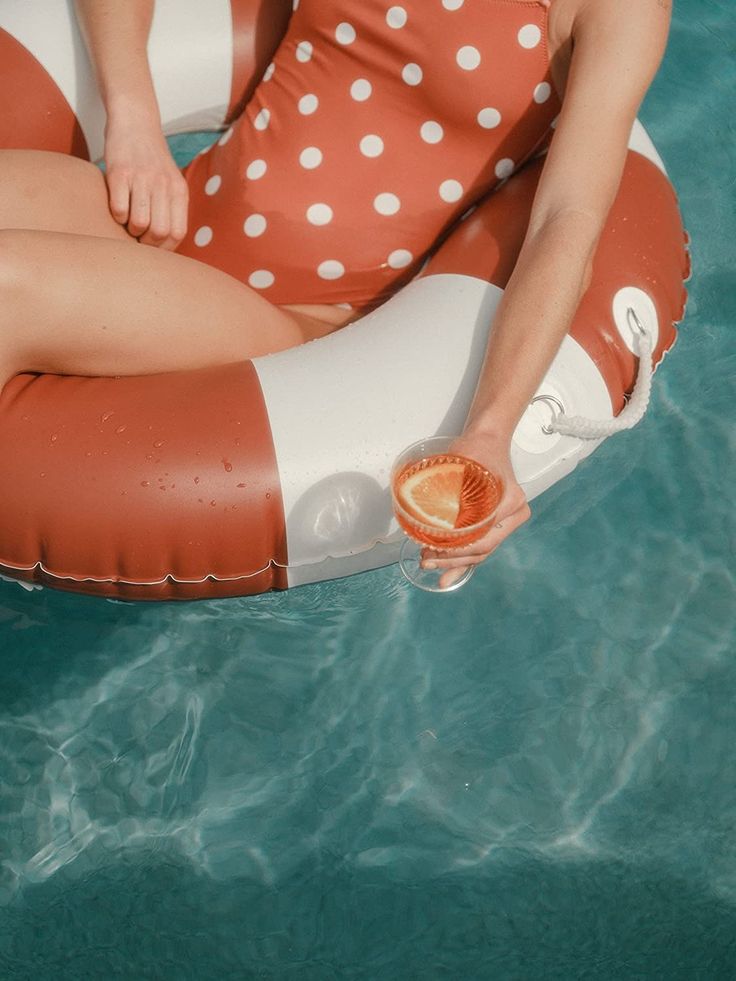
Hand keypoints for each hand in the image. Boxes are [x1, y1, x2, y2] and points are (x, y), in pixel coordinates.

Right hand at [103, 112, 188, 248]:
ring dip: (131, 230)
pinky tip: (117, 207)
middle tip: (138, 235)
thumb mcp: (171, 181)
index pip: (178, 233)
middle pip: (159, 232)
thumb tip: (166, 243)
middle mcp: (164, 185)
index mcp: (179, 191)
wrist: (135, 121)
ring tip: (128, 221)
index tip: (154, 247)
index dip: (165, 248)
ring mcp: (142, 178)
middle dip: (146, 242)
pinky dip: (116, 216)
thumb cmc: (152, 160)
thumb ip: (172, 208)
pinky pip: (119, 209)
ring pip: (140, 223)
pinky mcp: (119, 172)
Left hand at [420, 431, 530, 589]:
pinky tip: (446, 573)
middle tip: (427, 561)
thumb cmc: (476, 448)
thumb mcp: (463, 461)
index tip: (436, 549)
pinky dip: (463, 560)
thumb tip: (424, 512)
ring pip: (482, 551)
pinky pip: (481, 546)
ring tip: (430, 564)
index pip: (485, 535)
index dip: (460, 548)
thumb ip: (451, 485)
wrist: (488, 441)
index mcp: (512, 502)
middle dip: (454, 560)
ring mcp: (507, 521)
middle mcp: (514, 515)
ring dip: (456, 563)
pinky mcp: (495, 524)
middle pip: (484, 548)